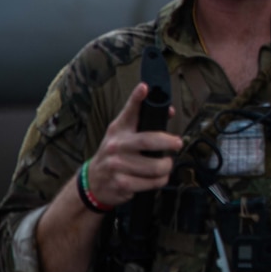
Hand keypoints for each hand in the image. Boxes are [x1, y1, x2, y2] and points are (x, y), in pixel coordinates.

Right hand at [83, 83, 182, 207]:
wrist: (93, 181)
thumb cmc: (115, 154)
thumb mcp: (123, 134)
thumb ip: (143, 122)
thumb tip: (169, 111)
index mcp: (119, 129)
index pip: (129, 111)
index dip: (137, 98)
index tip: (144, 88)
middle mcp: (117, 145)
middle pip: (149, 140)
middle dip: (169, 142)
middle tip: (177, 144)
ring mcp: (117, 165)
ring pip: (155, 166)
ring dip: (166, 167)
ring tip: (166, 165)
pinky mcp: (122, 183)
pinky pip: (151, 183)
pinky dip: (159, 181)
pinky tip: (157, 178)